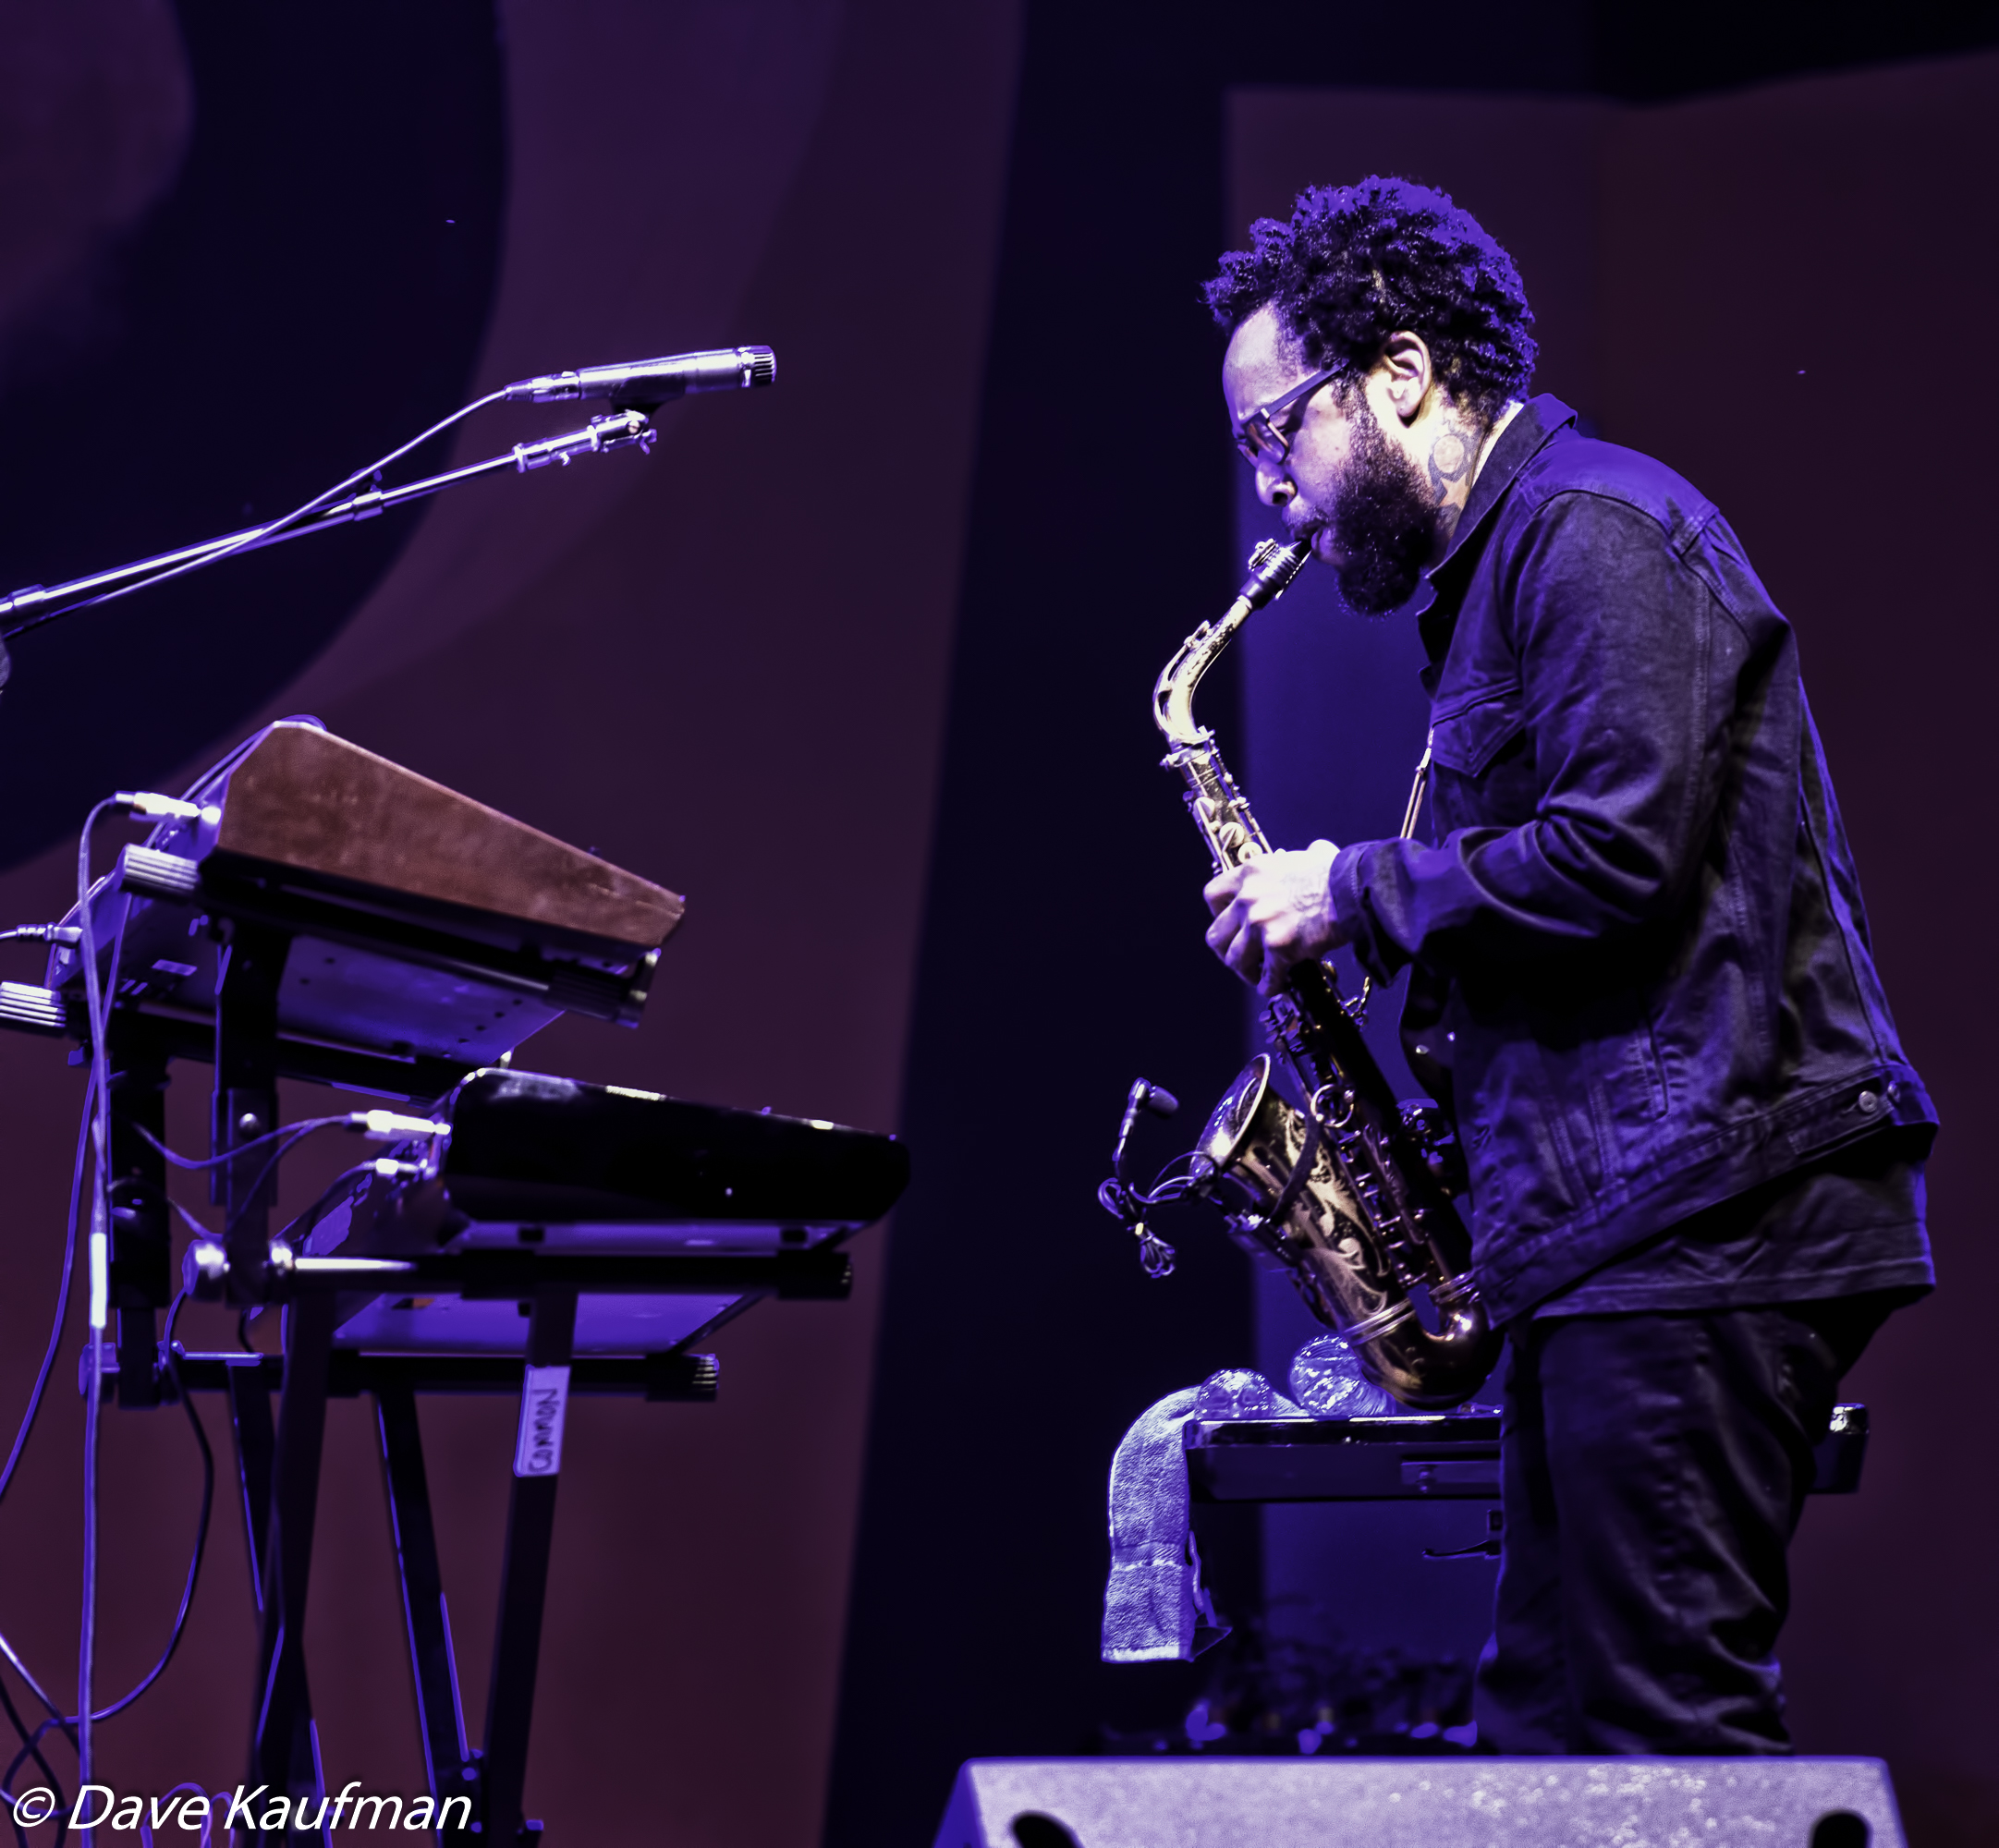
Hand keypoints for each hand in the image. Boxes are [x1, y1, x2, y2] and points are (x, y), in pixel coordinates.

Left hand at [1203, 840, 1344, 994]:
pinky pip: (1266, 976)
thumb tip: (1316, 852)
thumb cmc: (1337, 872)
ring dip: (1245, 970)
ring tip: (1257, 975)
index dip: (1218, 914)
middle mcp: (1248, 899)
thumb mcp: (1311, 854)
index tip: (1228, 922)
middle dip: (1225, 949)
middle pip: (1215, 934)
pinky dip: (1271, 985)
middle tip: (1238, 955)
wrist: (1353, 890)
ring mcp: (1259, 924)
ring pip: (1234, 959)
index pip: (1213, 895)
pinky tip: (1278, 987)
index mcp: (1251, 873)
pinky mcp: (1278, 947)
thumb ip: (1301, 858)